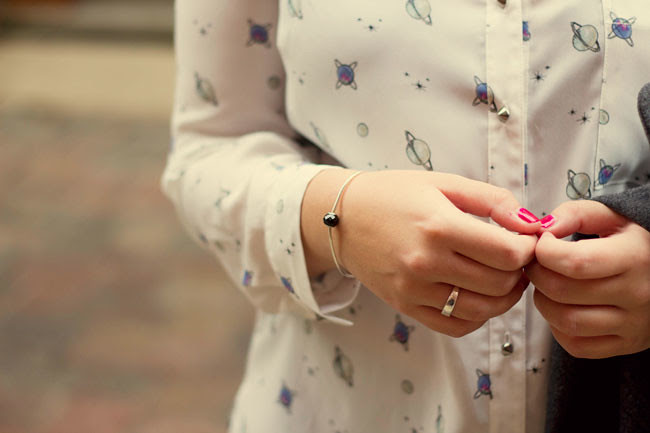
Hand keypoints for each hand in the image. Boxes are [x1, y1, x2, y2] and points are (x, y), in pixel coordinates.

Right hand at [303, 170, 538, 337]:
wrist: (343, 217)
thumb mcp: (443, 183)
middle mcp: (426, 263)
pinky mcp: (405, 306)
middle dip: (519, 271)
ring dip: (504, 297)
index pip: (507, 254)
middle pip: (499, 284)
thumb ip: (492, 200)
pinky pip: (454, 326)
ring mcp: (413, 289)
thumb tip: (531, 223)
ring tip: (502, 277)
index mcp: (439, 226)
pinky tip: (478, 296)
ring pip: (482, 310)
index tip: (525, 240)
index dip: (528, 249)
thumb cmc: (394, 194)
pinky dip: (477, 317)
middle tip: (515, 257)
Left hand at [526, 200, 649, 357]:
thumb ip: (575, 214)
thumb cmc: (636, 242)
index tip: (542, 243)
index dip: (544, 251)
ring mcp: (633, 324)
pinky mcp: (626, 344)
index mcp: (634, 258)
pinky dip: (557, 328)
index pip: (574, 262)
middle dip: (537, 274)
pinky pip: (577, 346)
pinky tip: (562, 307)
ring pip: (566, 322)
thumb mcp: (612, 217)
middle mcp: (637, 294)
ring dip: (543, 302)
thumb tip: (544, 227)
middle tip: (537, 263)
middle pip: (563, 291)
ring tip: (547, 284)